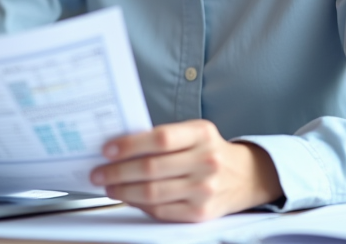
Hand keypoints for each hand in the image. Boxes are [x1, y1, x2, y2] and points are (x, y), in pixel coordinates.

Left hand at [89, 119, 281, 221]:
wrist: (246, 176)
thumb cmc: (210, 150)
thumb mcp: (194, 132)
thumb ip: (164, 138)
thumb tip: (121, 147)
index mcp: (201, 134)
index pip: (160, 138)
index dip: (130, 145)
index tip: (108, 149)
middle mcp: (206, 161)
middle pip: (151, 168)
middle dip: (117, 172)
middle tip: (99, 172)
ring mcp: (205, 189)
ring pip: (153, 192)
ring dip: (123, 191)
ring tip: (109, 186)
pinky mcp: (201, 212)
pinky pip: (161, 211)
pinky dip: (140, 205)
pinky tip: (129, 199)